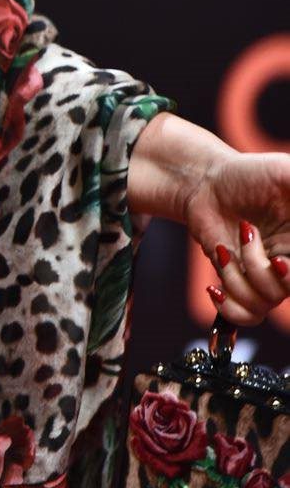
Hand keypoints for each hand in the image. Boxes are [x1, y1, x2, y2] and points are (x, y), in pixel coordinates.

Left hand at [183, 149, 289, 325]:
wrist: (206, 184)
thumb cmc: (248, 174)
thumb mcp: (284, 172)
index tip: (280, 260)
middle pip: (288, 290)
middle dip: (268, 272)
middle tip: (253, 239)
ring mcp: (266, 278)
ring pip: (265, 303)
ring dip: (239, 278)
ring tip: (227, 249)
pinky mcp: (241, 284)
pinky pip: (245, 315)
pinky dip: (229, 306)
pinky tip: (216, 285)